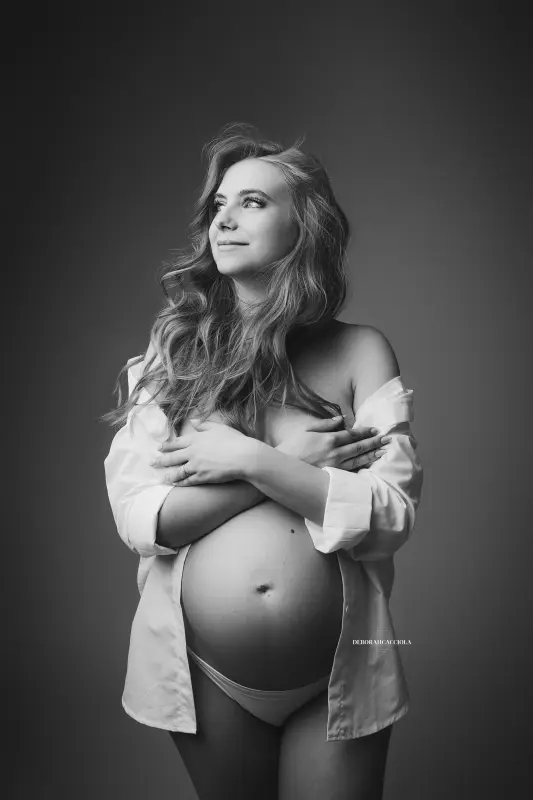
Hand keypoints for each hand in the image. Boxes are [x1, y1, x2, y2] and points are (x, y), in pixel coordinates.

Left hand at [150, 418, 255, 486]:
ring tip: (161, 478)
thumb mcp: (218, 427)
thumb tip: (193, 422)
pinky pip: (188, 481)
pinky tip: (176, 484)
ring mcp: (196, 466)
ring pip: (178, 471)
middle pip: (173, 457)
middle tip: (152, 463)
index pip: (177, 442)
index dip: (166, 446)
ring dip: (168, 475)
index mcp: (196, 439)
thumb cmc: (234, 440)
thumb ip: (204, 425)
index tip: (158, 448)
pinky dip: (181, 483)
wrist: (244, 457)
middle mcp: (193, 452)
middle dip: (161, 460)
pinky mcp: (202, 477)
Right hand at [275, 416, 391, 470]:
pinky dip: (362, 468)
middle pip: (359, 447)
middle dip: (374, 443)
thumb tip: (343, 419)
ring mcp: (334, 467)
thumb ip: (326, 423)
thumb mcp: (307, 429)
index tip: (376, 430)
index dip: (366, 432)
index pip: (352, 435)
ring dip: (372, 455)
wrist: (281, 468)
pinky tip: (370, 466)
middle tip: (387, 440)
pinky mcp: (332, 477)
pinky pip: (351, 472)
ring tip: (383, 452)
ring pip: (358, 461)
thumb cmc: (292, 447)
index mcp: (329, 440)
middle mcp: (334, 453)